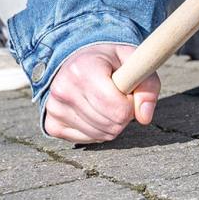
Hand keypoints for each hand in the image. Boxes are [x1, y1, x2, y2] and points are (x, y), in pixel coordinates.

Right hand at [42, 44, 157, 143]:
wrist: (76, 59)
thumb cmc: (109, 61)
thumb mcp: (132, 61)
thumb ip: (147, 86)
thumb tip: (145, 118)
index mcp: (83, 69)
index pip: (118, 108)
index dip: (131, 104)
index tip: (128, 91)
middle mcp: (63, 89)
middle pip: (111, 125)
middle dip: (123, 115)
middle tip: (118, 97)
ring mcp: (55, 108)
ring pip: (101, 135)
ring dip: (111, 124)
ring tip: (106, 102)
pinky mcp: (52, 124)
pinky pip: (87, 140)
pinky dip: (97, 131)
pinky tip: (94, 112)